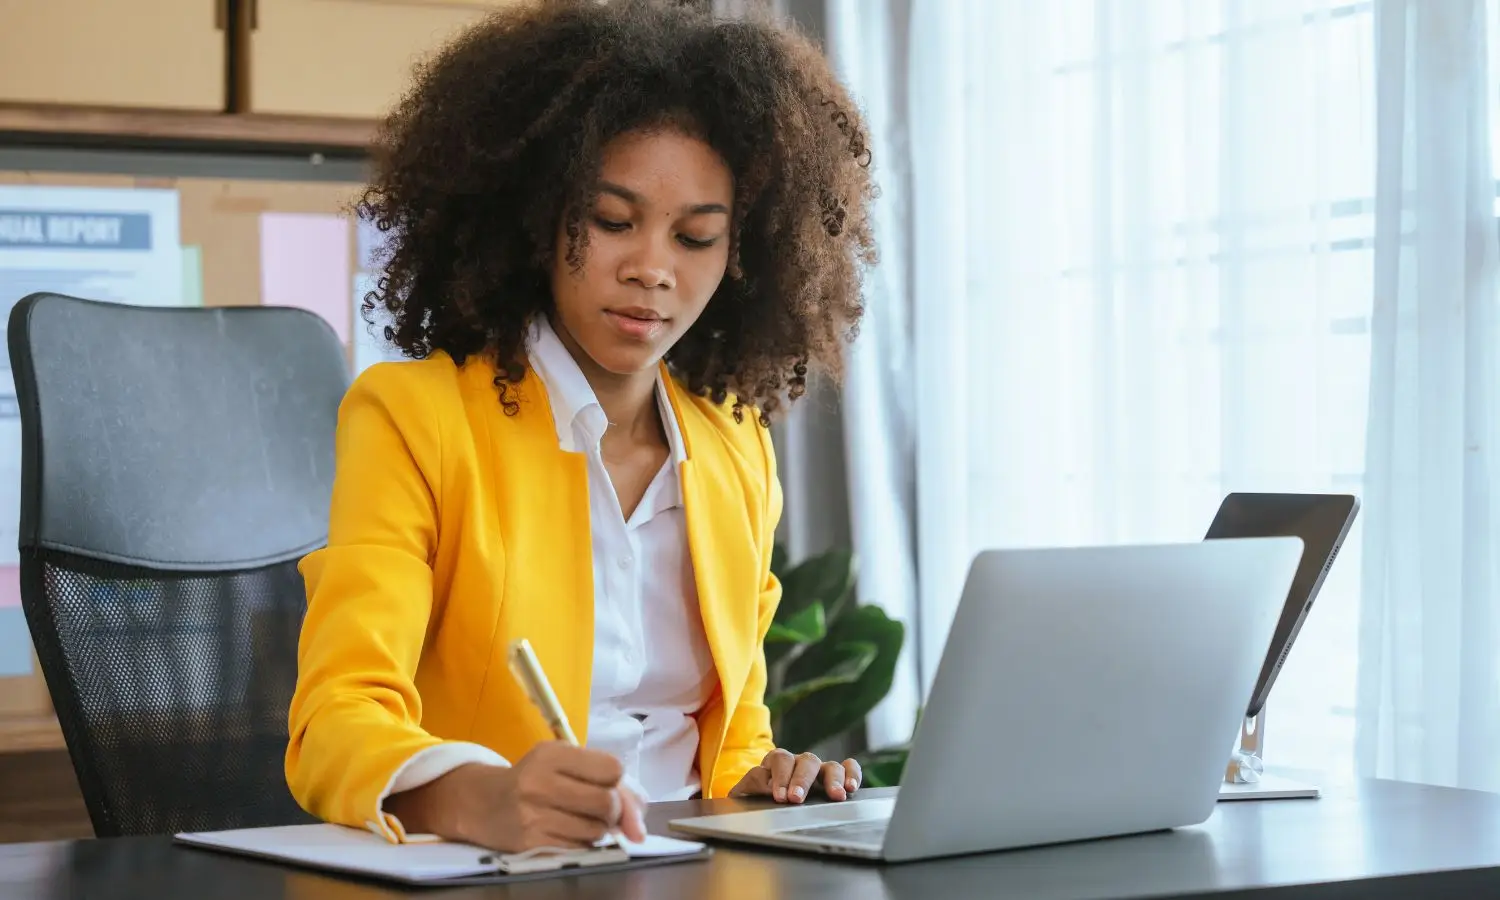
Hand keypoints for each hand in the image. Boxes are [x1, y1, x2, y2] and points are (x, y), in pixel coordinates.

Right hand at [383, 741, 646, 851]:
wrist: (482, 802)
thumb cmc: (533, 778)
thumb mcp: (563, 763)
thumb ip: (606, 781)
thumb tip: (639, 821)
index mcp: (552, 754)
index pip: (612, 768)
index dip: (617, 781)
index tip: (605, 783)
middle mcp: (540, 782)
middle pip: (607, 802)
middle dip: (614, 810)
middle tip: (601, 809)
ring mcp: (533, 814)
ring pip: (596, 830)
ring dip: (599, 829)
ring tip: (581, 819)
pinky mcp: (529, 842)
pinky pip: (578, 847)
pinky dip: (582, 843)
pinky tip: (568, 831)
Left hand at [728, 749, 861, 802]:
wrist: (763, 805)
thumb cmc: (755, 798)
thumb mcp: (745, 793)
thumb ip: (751, 785)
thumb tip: (766, 783)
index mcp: (776, 762)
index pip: (780, 759)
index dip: (780, 776)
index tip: (779, 797)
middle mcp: (799, 762)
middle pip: (806, 761)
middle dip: (802, 780)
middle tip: (797, 799)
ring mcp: (819, 770)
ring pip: (830, 765)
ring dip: (833, 779)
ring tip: (836, 795)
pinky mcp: (835, 780)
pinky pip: (848, 768)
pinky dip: (852, 774)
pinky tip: (852, 787)